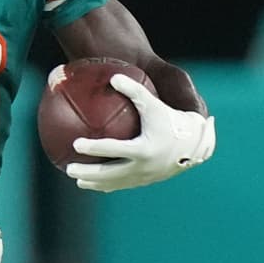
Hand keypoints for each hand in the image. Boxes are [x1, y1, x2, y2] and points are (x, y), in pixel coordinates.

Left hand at [66, 73, 215, 192]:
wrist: (194, 142)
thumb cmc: (171, 119)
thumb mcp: (154, 104)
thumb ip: (134, 90)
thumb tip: (113, 77)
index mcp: (144, 149)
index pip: (114, 149)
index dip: (94, 148)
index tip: (75, 144)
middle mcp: (144, 167)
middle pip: (110, 174)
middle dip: (88, 173)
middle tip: (69, 168)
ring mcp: (145, 177)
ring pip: (115, 183)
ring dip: (95, 183)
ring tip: (77, 180)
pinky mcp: (147, 181)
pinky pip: (123, 185)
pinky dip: (108, 185)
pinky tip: (96, 184)